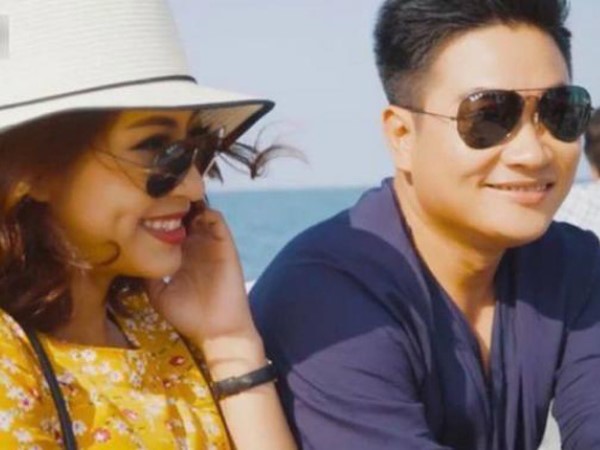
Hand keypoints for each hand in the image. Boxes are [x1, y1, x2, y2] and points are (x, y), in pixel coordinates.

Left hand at [146, 203, 258, 346]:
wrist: (217, 330)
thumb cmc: (189, 315)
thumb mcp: (159, 294)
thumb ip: (147, 275)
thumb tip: (129, 260)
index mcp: (181, 255)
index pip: (168, 228)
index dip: (155, 216)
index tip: (138, 209)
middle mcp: (195, 245)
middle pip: (182, 214)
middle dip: (169, 204)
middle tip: (152, 198)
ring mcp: (210, 242)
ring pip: (199, 211)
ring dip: (186, 204)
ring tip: (169, 200)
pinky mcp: (224, 244)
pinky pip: (216, 219)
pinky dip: (204, 211)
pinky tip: (188, 213)